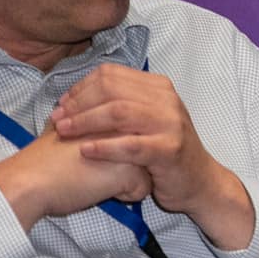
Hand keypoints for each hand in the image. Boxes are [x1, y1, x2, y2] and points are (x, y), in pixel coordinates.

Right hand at [0, 125, 151, 231]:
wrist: (30, 180)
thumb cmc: (47, 162)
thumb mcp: (76, 133)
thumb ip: (99, 129)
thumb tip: (118, 136)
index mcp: (110, 112)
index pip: (135, 140)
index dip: (115, 156)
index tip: (88, 157)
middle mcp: (124, 124)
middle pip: (143, 154)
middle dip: (123, 168)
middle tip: (88, 166)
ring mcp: (130, 144)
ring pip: (146, 173)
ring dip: (123, 181)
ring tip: (92, 175)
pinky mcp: (131, 168)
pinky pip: (140, 191)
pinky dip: (121, 196)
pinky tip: (96, 188)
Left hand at [49, 64, 255, 247]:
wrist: (200, 182)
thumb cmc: (164, 152)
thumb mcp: (146, 120)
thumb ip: (121, 104)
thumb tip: (74, 96)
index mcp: (159, 87)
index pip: (111, 75)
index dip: (80, 88)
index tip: (62, 105)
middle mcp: (167, 100)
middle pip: (111, 90)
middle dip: (78, 104)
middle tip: (57, 120)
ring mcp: (171, 124)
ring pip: (118, 112)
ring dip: (85, 122)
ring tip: (64, 133)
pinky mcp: (170, 150)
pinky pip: (130, 145)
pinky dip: (104, 146)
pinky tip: (85, 151)